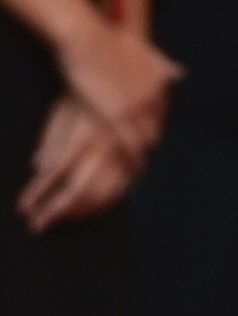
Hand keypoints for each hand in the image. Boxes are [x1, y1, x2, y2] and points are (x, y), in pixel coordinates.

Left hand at [19, 93, 134, 230]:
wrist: (130, 91)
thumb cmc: (90, 96)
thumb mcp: (63, 109)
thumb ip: (51, 139)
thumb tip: (38, 166)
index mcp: (84, 136)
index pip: (55, 172)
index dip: (38, 192)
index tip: (24, 207)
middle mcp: (104, 152)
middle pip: (78, 192)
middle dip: (56, 211)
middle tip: (38, 225)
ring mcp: (122, 161)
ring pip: (99, 198)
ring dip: (76, 214)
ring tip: (55, 219)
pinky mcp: (134, 166)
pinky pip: (118, 194)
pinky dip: (100, 207)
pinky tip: (85, 213)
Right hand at [55, 10, 175, 157]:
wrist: (84, 37)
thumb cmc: (106, 37)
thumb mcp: (140, 46)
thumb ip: (160, 62)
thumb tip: (181, 73)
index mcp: (158, 82)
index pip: (164, 108)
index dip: (156, 118)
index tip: (150, 124)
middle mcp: (152, 97)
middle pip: (157, 124)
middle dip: (152, 134)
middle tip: (145, 144)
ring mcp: (135, 108)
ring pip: (147, 138)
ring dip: (145, 148)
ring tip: (141, 161)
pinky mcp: (116, 117)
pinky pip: (131, 144)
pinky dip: (134, 156)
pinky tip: (135, 165)